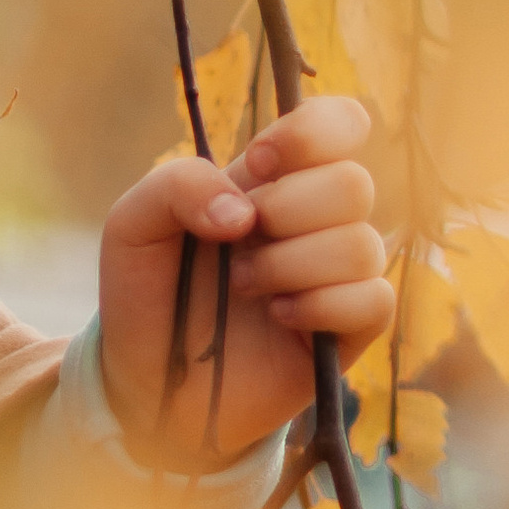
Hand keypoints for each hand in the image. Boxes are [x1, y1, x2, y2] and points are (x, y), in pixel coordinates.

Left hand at [96, 96, 393, 468]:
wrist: (149, 385)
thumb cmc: (146, 296)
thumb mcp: (133, 225)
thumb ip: (177, 185)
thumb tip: (243, 210)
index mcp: (272, 180)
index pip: (340, 123)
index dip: (312, 133)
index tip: (260, 164)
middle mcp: (313, 220)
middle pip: (352, 183)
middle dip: (286, 213)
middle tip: (235, 248)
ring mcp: (335, 275)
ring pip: (361, 245)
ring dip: (291, 267)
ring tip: (245, 290)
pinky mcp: (349, 330)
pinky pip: (375, 300)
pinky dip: (320, 307)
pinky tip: (279, 318)